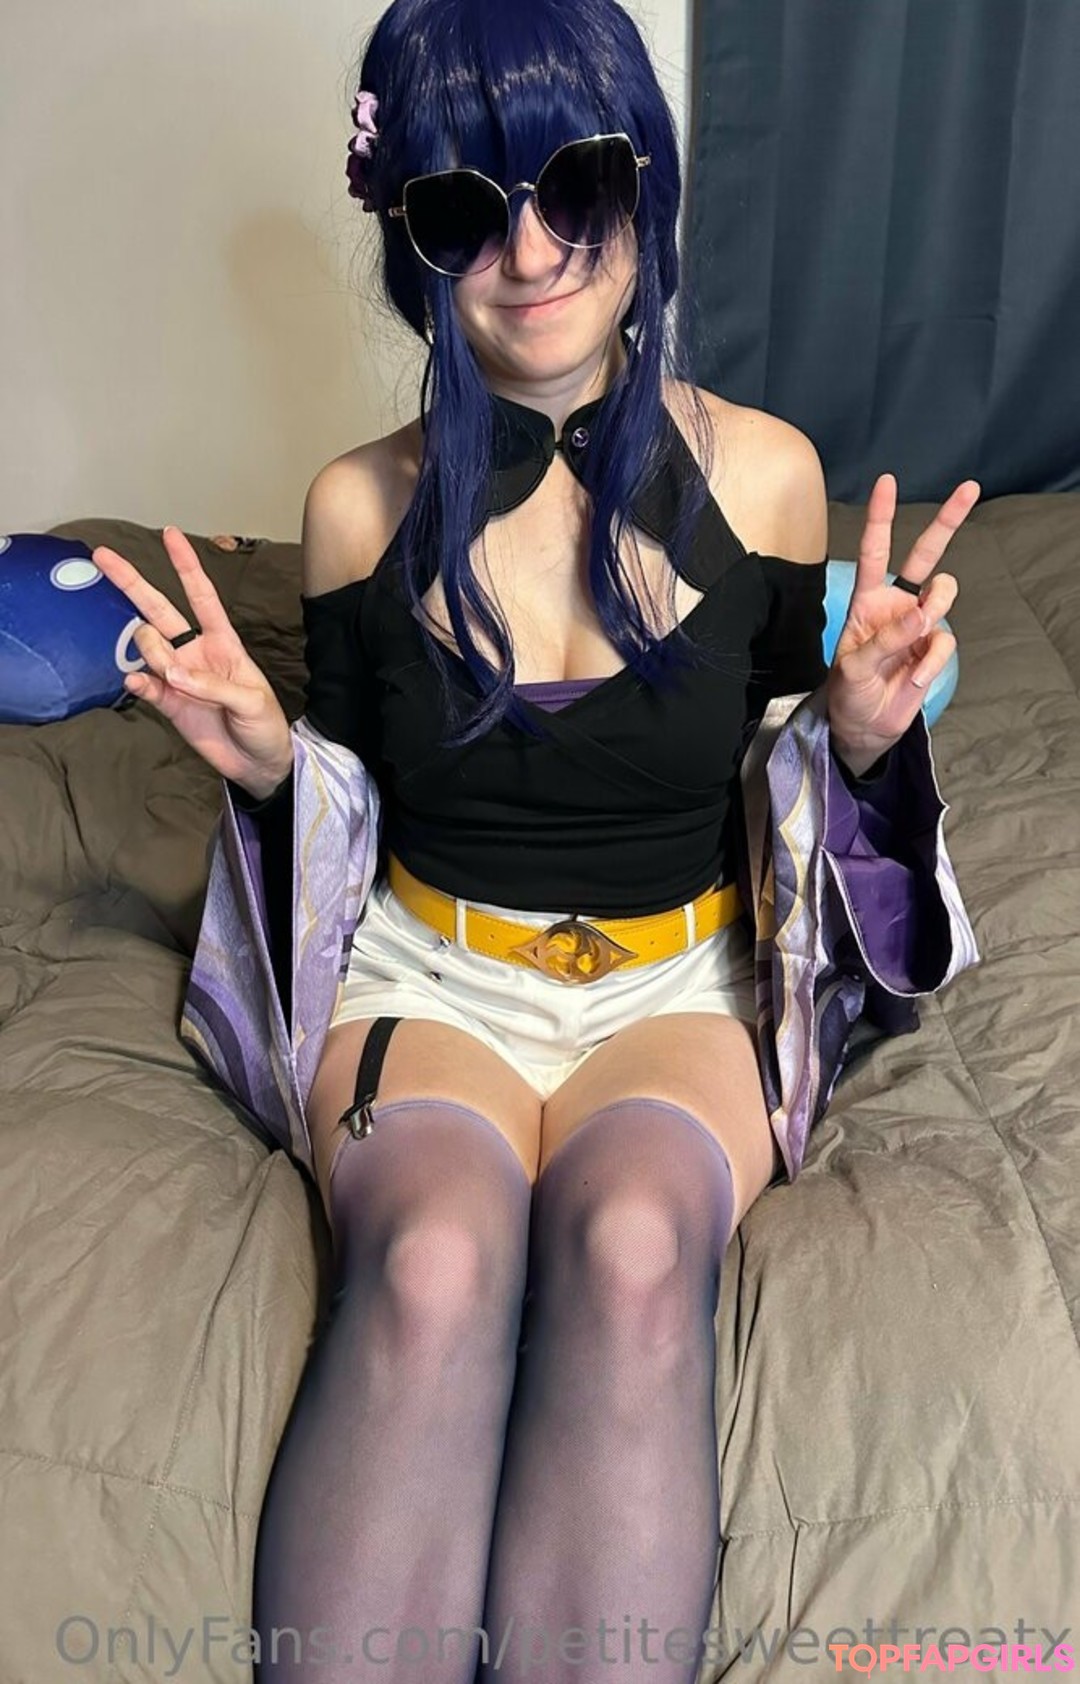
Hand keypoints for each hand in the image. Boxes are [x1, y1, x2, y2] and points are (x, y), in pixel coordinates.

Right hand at [94, 526, 293, 795]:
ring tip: (171, 676)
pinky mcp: (168, 702)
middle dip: (132, 582)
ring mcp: (178, 675)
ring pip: (148, 646)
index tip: (169, 534)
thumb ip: (212, 685)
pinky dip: (138, 681)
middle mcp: (196, 651)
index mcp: (223, 641)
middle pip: (158, 609)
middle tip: (103, 556)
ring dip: (151, 653)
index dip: (185, 565)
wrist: (259, 764)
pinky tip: (138, 681)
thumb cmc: (265, 724)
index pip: (201, 595)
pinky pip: (144, 684)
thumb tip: (171, 673)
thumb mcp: (251, 701)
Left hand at [825, 473, 978, 756]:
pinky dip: (932, 662)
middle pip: (926, 555)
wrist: (864, 726)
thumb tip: (921, 616)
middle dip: (947, 521)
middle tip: (969, 488)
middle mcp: (896, 604)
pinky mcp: (935, 648)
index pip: (875, 551)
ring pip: (944, 594)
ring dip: (935, 611)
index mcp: (867, 600)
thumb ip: (885, 640)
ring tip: (916, 640)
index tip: (887, 483)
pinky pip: (945, 641)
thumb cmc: (848, 691)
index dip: (881, 517)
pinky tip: (914, 678)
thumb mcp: (854, 667)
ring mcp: (920, 624)